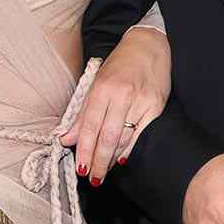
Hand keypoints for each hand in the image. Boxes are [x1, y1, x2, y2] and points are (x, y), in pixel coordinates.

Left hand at [61, 25, 171, 183]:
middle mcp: (122, 95)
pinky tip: (121, 159)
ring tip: (104, 171)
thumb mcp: (96, 84)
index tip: (81, 167)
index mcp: (103, 88)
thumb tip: (67, 138)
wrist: (149, 46)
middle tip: (93, 178)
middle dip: (98, 161)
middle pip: (107, 137)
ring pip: (124, 139)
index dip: (85, 150)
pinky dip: (129, 149)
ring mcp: (141, 102)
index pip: (90, 126)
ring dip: (112, 159)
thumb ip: (82, 113)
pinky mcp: (156, 107)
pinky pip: (139, 135)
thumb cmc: (119, 65)